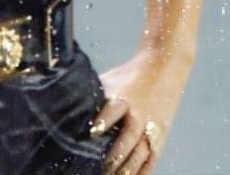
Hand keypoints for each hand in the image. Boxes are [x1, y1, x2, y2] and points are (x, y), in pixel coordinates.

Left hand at [89, 49, 182, 173]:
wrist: (164, 66)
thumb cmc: (129, 76)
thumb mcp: (110, 80)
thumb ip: (94, 96)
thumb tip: (65, 108)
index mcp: (124, 98)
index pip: (113, 111)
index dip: (102, 122)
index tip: (92, 133)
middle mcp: (139, 114)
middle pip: (128, 139)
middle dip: (113, 156)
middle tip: (99, 169)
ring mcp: (152, 127)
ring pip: (140, 153)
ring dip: (126, 168)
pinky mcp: (161, 136)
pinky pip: (152, 159)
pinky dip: (142, 172)